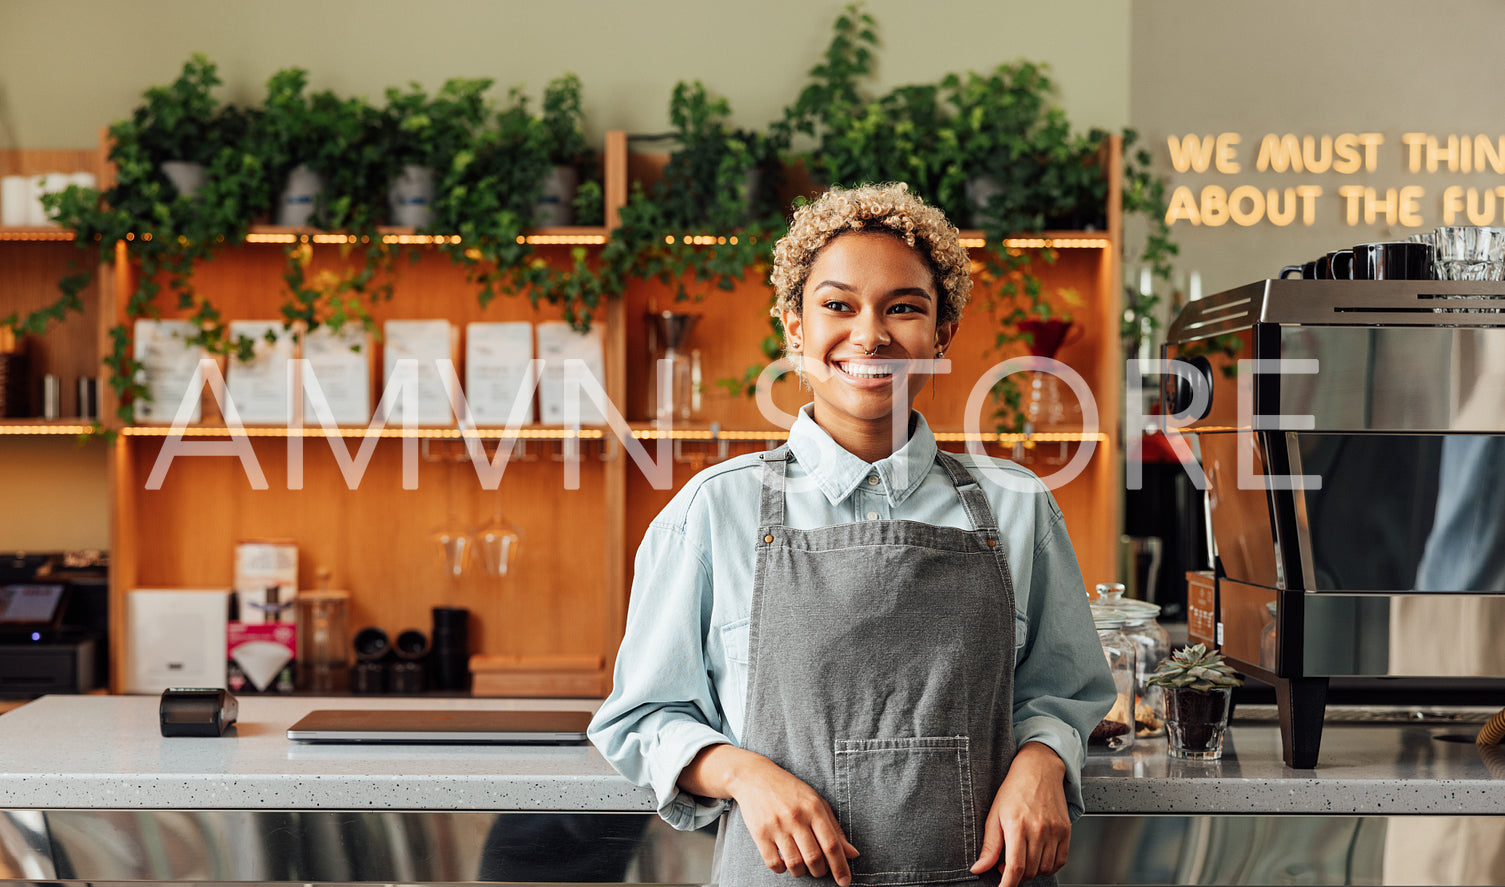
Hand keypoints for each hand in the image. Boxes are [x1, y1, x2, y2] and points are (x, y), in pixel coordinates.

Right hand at [680, 744, 858, 884]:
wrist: (755, 777)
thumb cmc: (790, 791)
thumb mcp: (817, 802)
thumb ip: (835, 829)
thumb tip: (853, 854)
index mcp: (814, 808)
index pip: (831, 844)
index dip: (840, 867)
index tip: (844, 881)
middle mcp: (796, 817)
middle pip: (814, 858)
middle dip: (820, 871)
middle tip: (819, 869)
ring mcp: (777, 826)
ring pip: (795, 864)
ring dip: (801, 872)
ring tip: (802, 866)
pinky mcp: (759, 833)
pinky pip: (773, 863)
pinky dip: (782, 869)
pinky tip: (784, 862)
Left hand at [969, 742, 1070, 886]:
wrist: (1039, 770)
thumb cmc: (1014, 789)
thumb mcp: (994, 815)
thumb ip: (989, 846)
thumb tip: (978, 869)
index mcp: (1017, 825)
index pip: (1014, 867)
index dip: (1007, 885)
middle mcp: (1038, 830)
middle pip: (1029, 870)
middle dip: (1015, 876)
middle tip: (1006, 865)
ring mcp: (1054, 831)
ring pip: (1044, 868)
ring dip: (1031, 871)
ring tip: (1021, 858)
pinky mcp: (1066, 831)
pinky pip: (1060, 861)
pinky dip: (1048, 866)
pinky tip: (1038, 858)